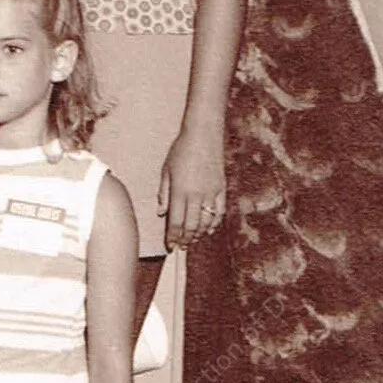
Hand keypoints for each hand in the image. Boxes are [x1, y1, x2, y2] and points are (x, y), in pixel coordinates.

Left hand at [158, 122, 225, 249]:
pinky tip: (209, 228)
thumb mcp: (166, 170)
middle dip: (185, 239)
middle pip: (191, 226)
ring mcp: (211, 192)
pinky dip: (214, 223)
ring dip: (199, 233)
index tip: (170, 247)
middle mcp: (196, 195)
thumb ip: (164, 194)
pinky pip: (219, 212)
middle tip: (180, 247)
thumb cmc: (181, 150)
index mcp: (180, 191)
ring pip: (206, 222)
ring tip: (192, 239)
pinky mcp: (221, 188)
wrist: (203, 135)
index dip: (172, 238)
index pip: (175, 222)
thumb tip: (161, 213)